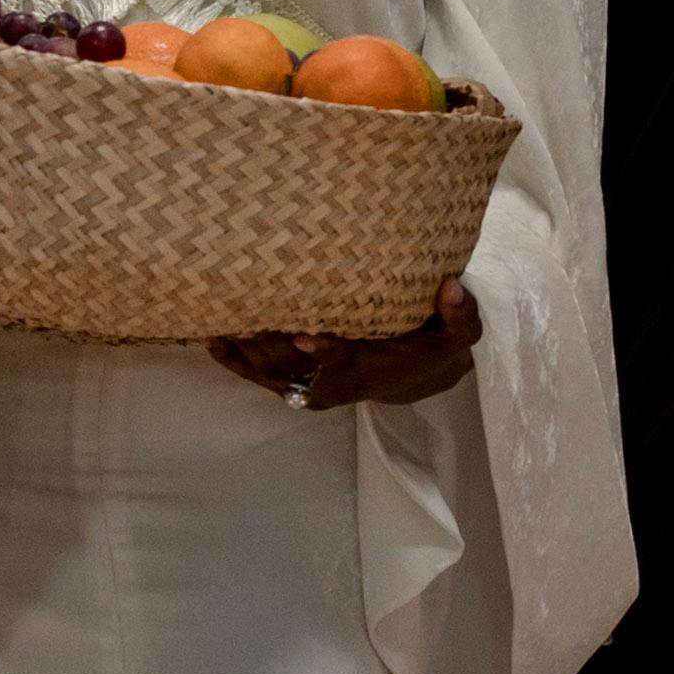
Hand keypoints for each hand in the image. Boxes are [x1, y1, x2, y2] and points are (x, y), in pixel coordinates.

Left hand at [212, 278, 483, 412]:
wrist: (416, 379)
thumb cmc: (434, 347)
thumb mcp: (459, 334)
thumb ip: (461, 313)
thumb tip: (453, 286)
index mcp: (372, 365)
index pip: (346, 358)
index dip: (325, 349)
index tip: (304, 334)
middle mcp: (337, 381)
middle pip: (297, 366)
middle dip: (269, 342)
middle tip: (242, 313)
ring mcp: (314, 387)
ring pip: (273, 374)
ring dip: (245, 351)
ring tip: (218, 322)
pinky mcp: (298, 387)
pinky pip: (262, 378)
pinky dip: (236, 362)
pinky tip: (213, 340)